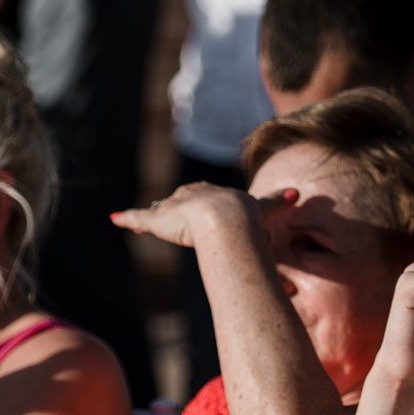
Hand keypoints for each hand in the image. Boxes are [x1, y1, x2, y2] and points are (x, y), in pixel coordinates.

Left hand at [111, 182, 268, 249]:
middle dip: (174, 206)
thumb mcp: (262, 209)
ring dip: (149, 215)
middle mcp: (190, 196)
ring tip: (141, 222)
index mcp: (212, 194)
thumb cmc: (245, 216)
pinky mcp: (157, 220)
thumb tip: (299, 193)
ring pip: (158, 210)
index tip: (196, 203)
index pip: (201, 195)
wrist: (226, 219)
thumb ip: (277, 202)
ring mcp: (172, 208)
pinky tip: (114, 220)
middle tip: (169, 213)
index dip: (198, 200)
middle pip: (178, 200)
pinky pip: (137, 218)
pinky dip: (126, 219)